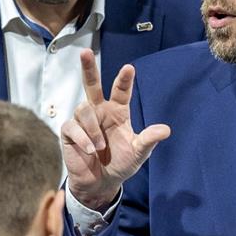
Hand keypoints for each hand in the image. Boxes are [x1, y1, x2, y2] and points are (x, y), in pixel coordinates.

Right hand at [61, 49, 169, 211]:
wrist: (101, 183)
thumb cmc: (120, 164)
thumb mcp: (138, 153)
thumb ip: (148, 140)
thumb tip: (165, 130)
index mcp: (117, 112)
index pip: (120, 91)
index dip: (124, 79)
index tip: (129, 68)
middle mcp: (99, 112)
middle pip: (91, 85)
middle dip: (88, 69)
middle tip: (85, 52)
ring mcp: (83, 121)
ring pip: (83, 109)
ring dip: (92, 128)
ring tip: (99, 146)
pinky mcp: (69, 133)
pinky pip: (72, 127)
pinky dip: (83, 138)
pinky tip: (90, 150)